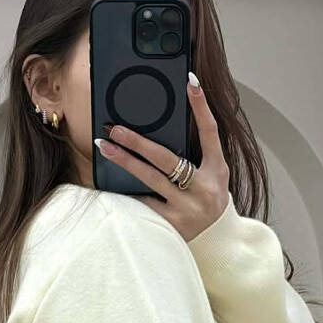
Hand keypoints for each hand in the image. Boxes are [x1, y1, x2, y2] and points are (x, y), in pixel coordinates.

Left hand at [95, 74, 228, 243]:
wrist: (217, 239)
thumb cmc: (207, 198)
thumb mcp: (211, 174)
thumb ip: (195, 153)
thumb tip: (165, 124)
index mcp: (217, 170)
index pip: (210, 132)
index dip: (201, 106)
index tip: (190, 82)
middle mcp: (205, 188)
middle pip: (167, 159)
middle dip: (138, 141)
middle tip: (114, 128)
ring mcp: (188, 208)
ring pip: (150, 179)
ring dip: (124, 161)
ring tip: (105, 147)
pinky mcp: (172, 224)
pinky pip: (144, 203)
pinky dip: (126, 191)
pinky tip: (108, 181)